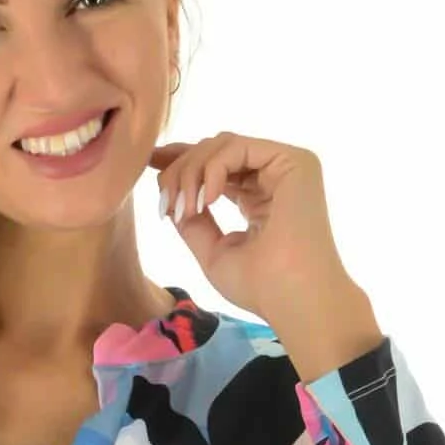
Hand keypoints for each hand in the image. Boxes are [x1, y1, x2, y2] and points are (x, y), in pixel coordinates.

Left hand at [147, 132, 356, 324]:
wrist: (294, 299)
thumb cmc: (260, 287)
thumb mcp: (212, 250)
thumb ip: (193, 221)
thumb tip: (170, 194)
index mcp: (259, 197)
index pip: (215, 165)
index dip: (180, 161)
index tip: (150, 166)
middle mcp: (273, 177)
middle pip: (213, 151)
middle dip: (179, 171)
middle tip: (167, 205)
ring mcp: (286, 166)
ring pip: (222, 144)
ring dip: (191, 172)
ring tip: (185, 209)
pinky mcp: (294, 161)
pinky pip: (237, 147)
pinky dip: (211, 169)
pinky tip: (205, 200)